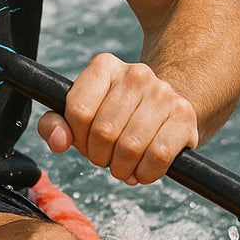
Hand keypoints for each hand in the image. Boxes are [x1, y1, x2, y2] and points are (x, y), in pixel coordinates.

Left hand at [36, 53, 198, 184]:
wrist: (164, 109)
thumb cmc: (113, 115)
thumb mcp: (81, 112)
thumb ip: (55, 124)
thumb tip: (59, 141)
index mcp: (104, 66)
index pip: (78, 110)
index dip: (78, 137)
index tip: (85, 142)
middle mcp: (135, 74)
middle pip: (103, 131)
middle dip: (99, 156)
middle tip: (105, 158)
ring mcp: (163, 93)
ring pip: (130, 146)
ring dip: (121, 168)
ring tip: (122, 166)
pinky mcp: (184, 116)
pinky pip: (158, 156)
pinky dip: (145, 173)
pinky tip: (142, 170)